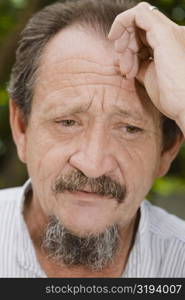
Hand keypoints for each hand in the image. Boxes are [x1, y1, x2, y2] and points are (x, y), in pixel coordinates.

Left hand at [108, 2, 184, 131]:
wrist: (183, 105)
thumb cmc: (170, 96)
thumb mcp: (150, 76)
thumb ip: (140, 64)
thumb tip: (126, 60)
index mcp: (170, 45)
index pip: (145, 35)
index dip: (130, 48)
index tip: (125, 68)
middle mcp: (172, 34)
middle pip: (140, 27)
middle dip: (126, 45)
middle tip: (124, 68)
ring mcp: (169, 32)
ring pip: (137, 19)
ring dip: (124, 41)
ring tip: (126, 68)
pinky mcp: (163, 33)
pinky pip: (138, 14)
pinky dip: (122, 22)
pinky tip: (115, 39)